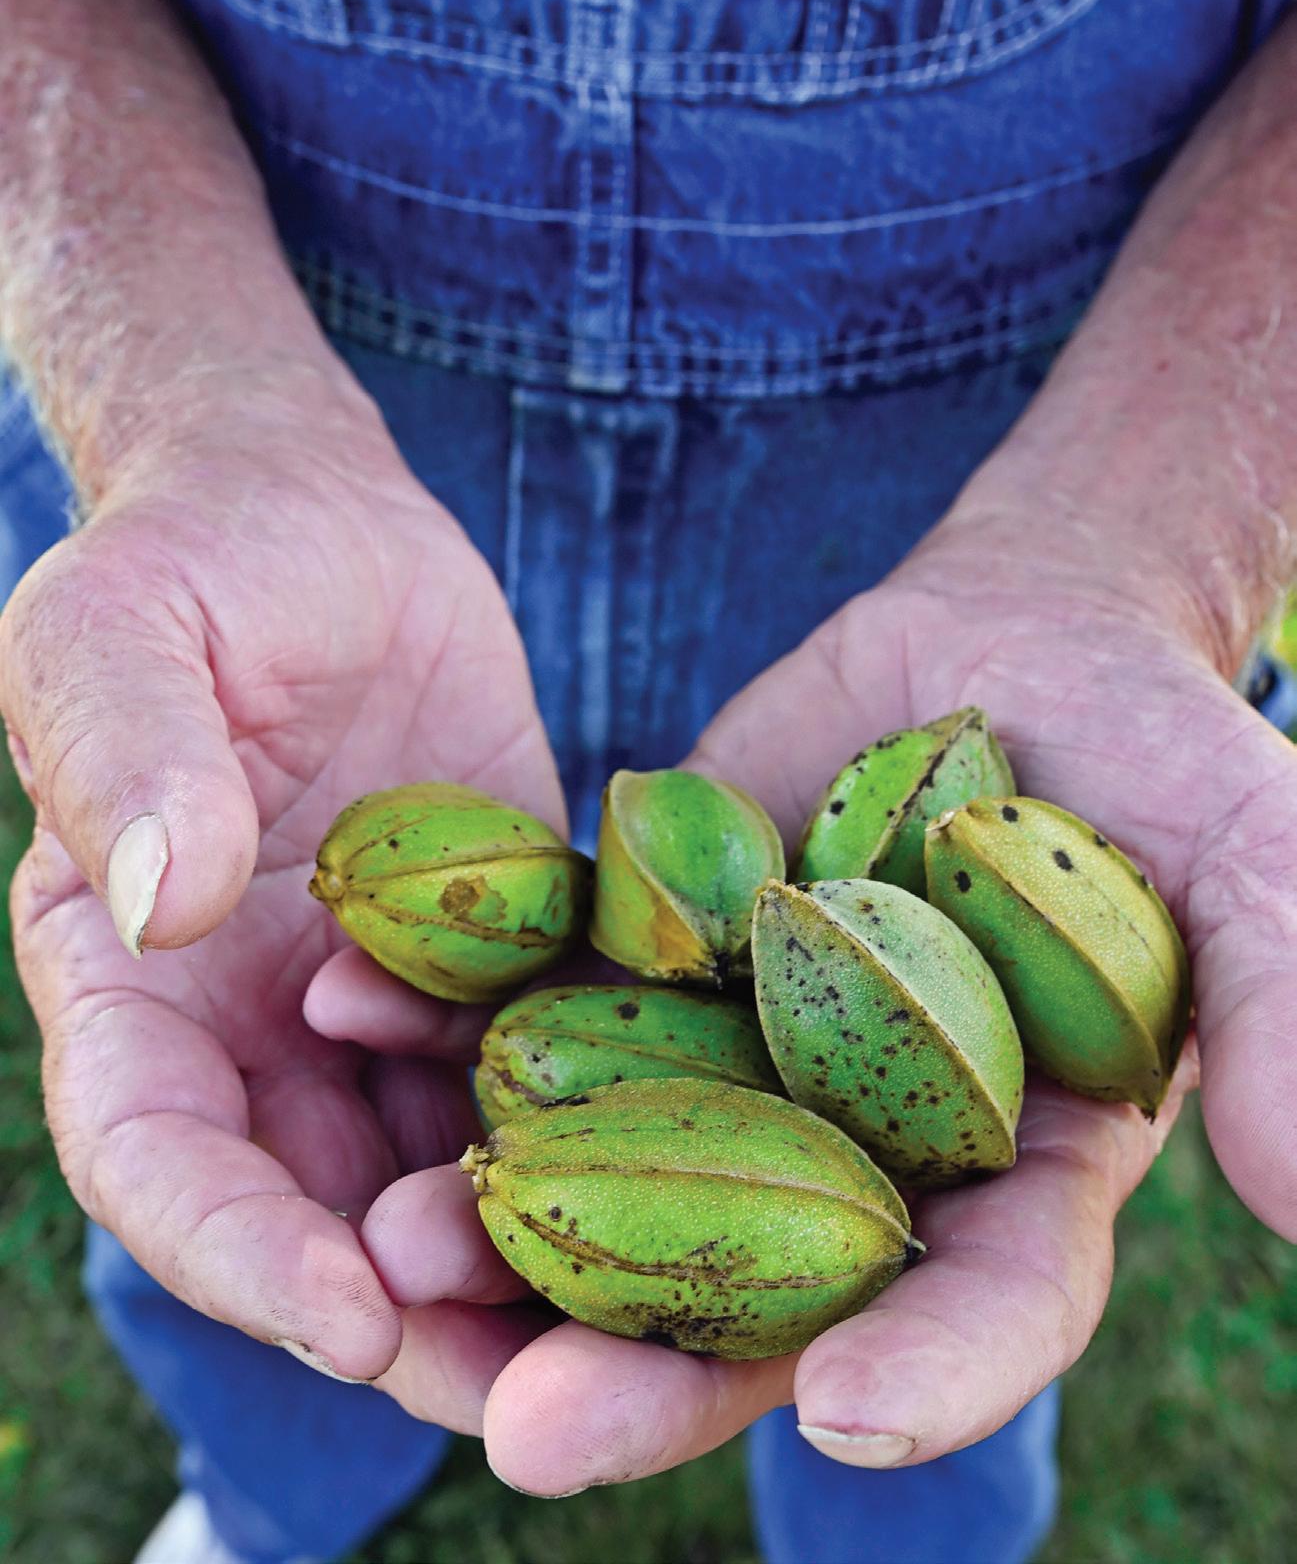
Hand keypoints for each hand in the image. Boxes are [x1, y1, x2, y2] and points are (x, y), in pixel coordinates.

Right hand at [0, 368, 561, 1420]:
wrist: (317, 519)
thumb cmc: (190, 558)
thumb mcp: (121, 630)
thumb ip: (124, 756)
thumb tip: (160, 899)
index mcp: (128, 977)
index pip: (155, 1153)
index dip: (236, 1251)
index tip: (343, 1314)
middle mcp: (250, 1022)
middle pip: (312, 1210)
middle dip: (409, 1310)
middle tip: (523, 1391)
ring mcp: (381, 999)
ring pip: (438, 1167)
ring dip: (522, 1257)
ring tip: (628, 1332)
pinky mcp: (496, 951)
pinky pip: (545, 1060)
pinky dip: (604, 1129)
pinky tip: (698, 1175)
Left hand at [361, 520, 1295, 1488]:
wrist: (1014, 646)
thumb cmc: (1154, 759)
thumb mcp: (1248, 862)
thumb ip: (1283, 1009)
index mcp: (1009, 1178)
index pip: (981, 1306)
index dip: (927, 1373)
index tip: (843, 1424)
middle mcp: (853, 1153)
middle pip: (755, 1291)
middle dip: (644, 1366)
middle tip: (524, 1430)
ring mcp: (732, 1062)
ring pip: (612, 1170)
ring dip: (503, 1223)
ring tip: (392, 1242)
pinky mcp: (639, 962)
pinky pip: (537, 1002)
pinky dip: (442, 1015)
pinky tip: (341, 1011)